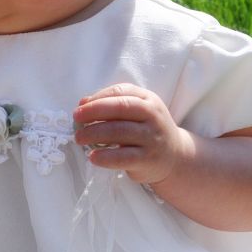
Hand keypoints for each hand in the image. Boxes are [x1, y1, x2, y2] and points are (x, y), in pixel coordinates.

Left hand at [73, 83, 188, 184]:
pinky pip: (123, 157)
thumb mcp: (135, 111)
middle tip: (76, 119)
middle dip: (93, 112)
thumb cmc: (146, 129)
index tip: (80, 106)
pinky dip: (105, 157)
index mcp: (147, 99)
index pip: (120, 92)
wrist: (175, 156)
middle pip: (119, 108)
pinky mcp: (148, 159)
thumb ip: (111, 104)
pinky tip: (92, 157)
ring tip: (79, 138)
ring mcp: (152, 137)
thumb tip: (83, 102)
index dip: (97, 98)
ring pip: (118, 132)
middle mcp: (152, 116)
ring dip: (93, 134)